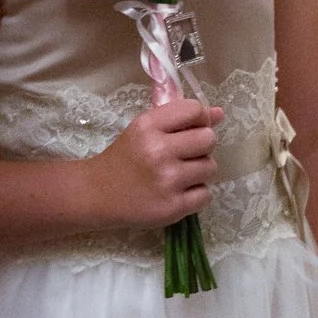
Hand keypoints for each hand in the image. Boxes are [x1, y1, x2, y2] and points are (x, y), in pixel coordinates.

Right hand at [85, 100, 223, 228]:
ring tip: (180, 174)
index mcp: (149, 126)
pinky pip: (206, 194)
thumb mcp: (146, 129)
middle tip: (185, 154)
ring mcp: (167, 181)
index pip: (194, 110)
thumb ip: (181, 118)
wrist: (97, 194)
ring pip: (210, 167)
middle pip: (208, 139)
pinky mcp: (173, 207)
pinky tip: (178, 192)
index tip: (191, 128)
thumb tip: (220, 113)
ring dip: (200, 170)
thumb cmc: (126, 157)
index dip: (200, 118)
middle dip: (202, 146)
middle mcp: (159, 151)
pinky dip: (196, 194)